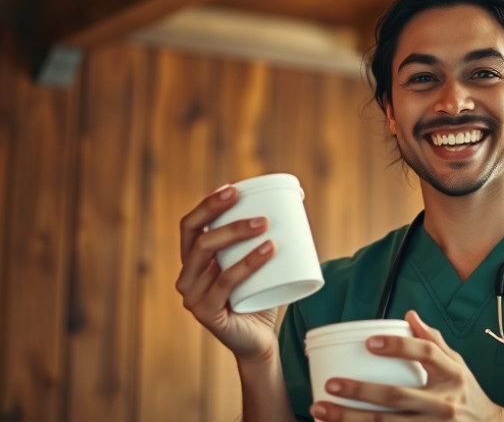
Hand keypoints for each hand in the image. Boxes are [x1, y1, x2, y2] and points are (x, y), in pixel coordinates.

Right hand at [175, 184, 278, 361]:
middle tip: (260, 212)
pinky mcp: (205, 312)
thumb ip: (261, 241)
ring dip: (237, 235)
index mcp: (192, 262)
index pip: (190, 226)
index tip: (233, 189)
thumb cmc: (259, 299)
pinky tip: (268, 250)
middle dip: (226, 217)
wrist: (259, 342)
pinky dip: (248, 263)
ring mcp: (192, 296)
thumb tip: (289, 206)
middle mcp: (186, 277)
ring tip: (266, 225)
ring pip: (209, 255)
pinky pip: (225, 282)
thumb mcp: (256, 266)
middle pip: (199, 237)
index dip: (207, 205)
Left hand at [309, 310, 503, 420]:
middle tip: (331, 384)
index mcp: (452, 375)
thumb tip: (409, 315)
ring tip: (322, 411)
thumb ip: (434, 342)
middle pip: (397, 396)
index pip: (427, 354)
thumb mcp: (458, 366)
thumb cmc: (467, 394)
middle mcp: (444, 403)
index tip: (369, 342)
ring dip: (351, 420)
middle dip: (360, 391)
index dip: (399, 346)